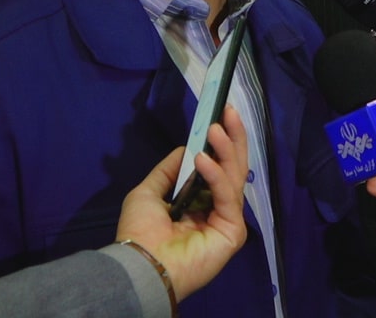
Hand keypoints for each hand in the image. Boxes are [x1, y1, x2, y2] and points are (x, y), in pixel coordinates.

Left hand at [116, 106, 248, 299]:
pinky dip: (216, 175)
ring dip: (226, 149)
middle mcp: (216, 209)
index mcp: (199, 202)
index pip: (218, 168)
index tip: (221, 116)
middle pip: (233, 168)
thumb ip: (169, 170)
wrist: (140, 263)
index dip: (221, 143)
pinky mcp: (233, 231)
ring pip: (235, 177)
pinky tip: (203, 160)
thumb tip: (187, 148)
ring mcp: (227, 220)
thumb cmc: (140, 231)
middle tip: (229, 111)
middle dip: (232, 138)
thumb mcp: (148, 192)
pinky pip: (227, 197)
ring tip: (215, 128)